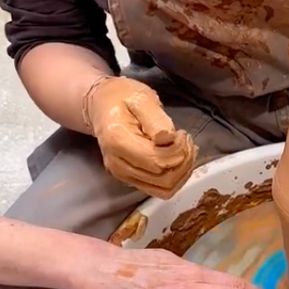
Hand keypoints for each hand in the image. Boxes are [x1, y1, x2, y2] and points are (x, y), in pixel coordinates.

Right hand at [84, 76, 196, 198]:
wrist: (103, 105)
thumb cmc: (123, 98)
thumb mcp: (142, 98)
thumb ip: (156, 119)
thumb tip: (167, 138)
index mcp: (118, 141)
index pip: (158, 161)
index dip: (178, 150)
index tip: (181, 133)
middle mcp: (118, 164)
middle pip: (164, 178)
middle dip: (184, 160)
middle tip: (185, 140)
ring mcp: (123, 175)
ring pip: (165, 188)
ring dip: (183, 171)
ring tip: (183, 149)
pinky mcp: (131, 180)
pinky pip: (161, 190)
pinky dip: (176, 178)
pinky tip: (178, 160)